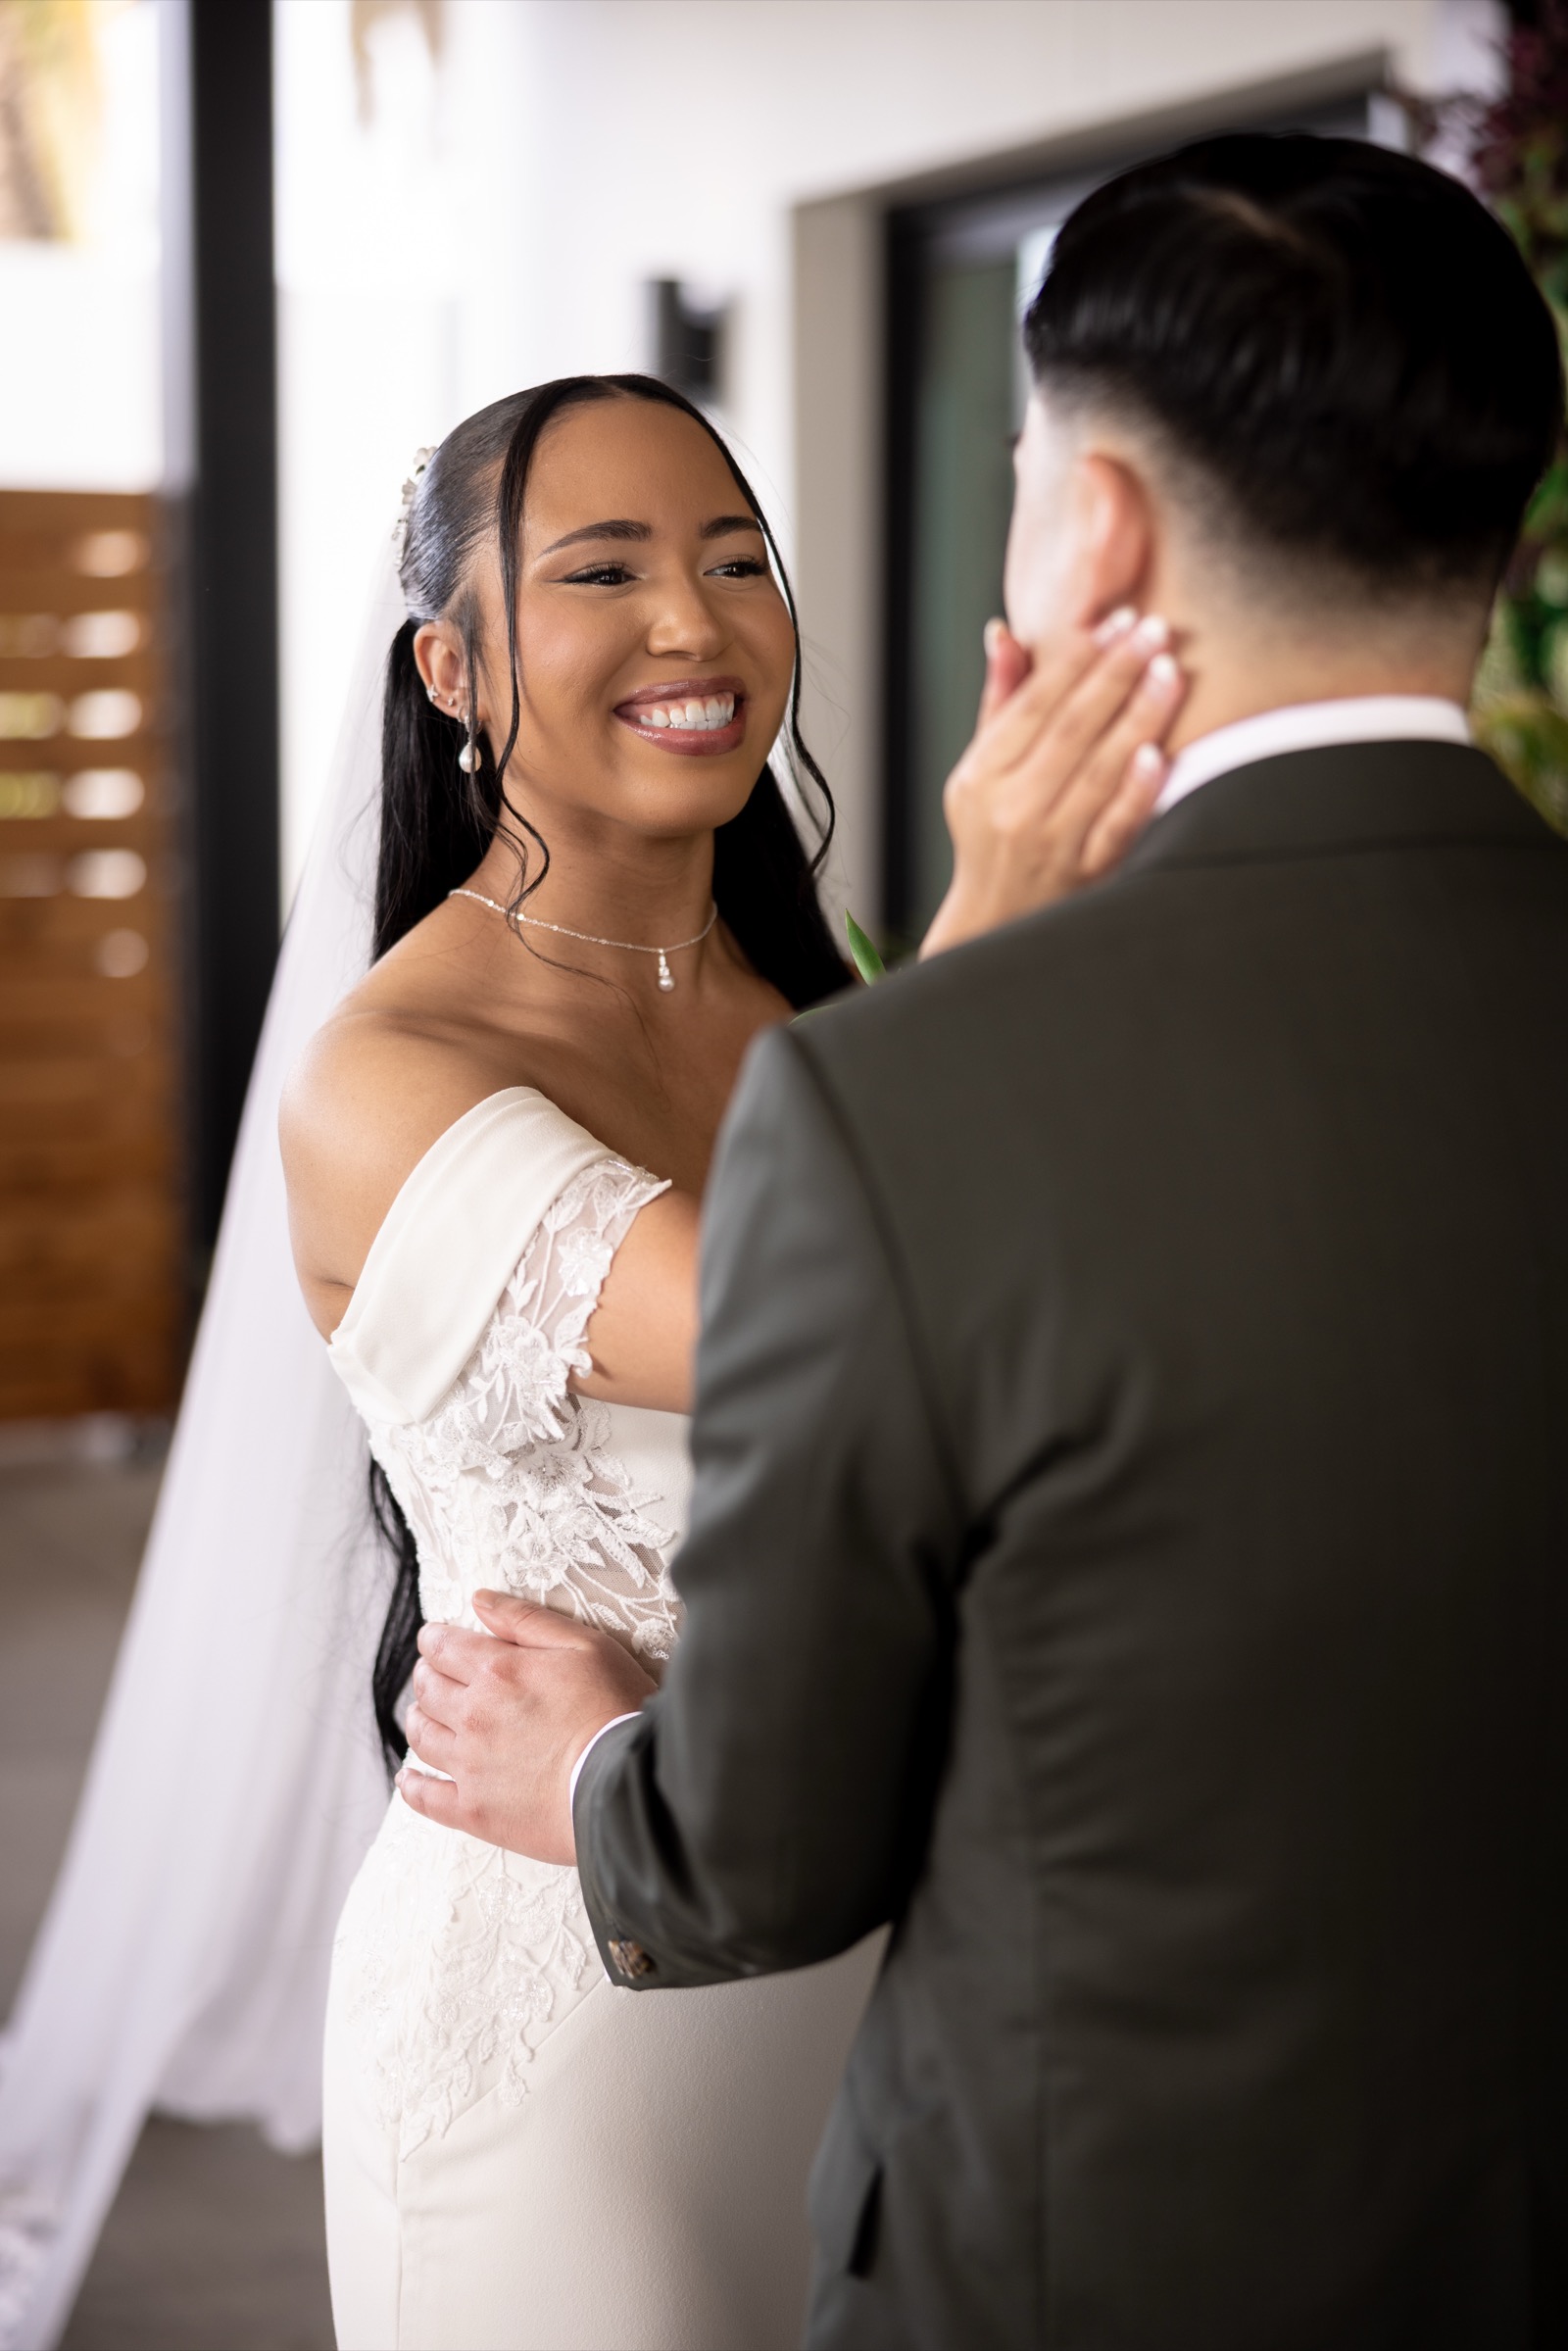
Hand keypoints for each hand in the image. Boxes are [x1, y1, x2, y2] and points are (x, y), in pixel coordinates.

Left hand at [397, 1591, 656, 1863]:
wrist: (625, 1786)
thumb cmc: (614, 1709)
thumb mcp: (584, 1645)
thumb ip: (526, 1620)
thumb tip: (479, 1600)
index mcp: (496, 1672)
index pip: (443, 1647)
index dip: (434, 1639)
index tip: (435, 1638)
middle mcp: (473, 1716)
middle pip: (428, 1689)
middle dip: (426, 1674)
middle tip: (434, 1673)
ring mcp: (469, 1766)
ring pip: (422, 1737)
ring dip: (418, 1719)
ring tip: (425, 1715)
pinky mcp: (474, 1811)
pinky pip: (426, 1798)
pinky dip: (412, 1786)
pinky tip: (409, 1778)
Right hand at [919, 608, 1186, 957]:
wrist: (995, 923)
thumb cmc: (992, 836)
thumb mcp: (979, 772)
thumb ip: (999, 704)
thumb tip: (1004, 634)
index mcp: (983, 775)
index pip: (1034, 703)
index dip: (1076, 658)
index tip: (1114, 621)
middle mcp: (1012, 807)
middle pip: (1070, 728)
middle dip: (1115, 673)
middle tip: (1154, 629)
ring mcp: (1049, 843)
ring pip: (1098, 770)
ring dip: (1138, 716)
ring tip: (1170, 670)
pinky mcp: (1084, 874)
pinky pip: (1116, 827)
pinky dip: (1136, 791)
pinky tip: (1160, 754)